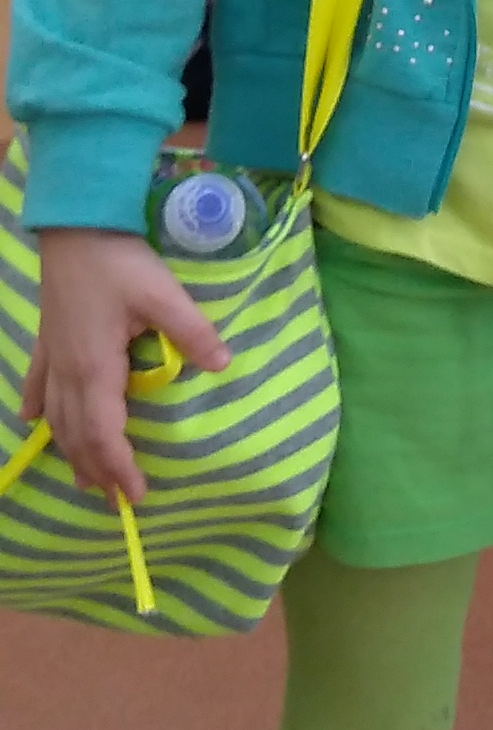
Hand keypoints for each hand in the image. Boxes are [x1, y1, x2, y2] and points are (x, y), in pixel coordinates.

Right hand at [26, 227, 229, 505]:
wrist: (76, 227)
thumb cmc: (118, 261)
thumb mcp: (163, 295)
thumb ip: (192, 332)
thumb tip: (223, 364)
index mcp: (95, 369)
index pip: (104, 434)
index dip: (119, 469)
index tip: (136, 497)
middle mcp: (68, 371)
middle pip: (77, 434)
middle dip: (96, 470)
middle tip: (115, 502)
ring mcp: (53, 356)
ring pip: (55, 417)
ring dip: (70, 450)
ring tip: (83, 478)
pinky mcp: (48, 338)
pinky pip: (38, 383)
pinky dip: (38, 408)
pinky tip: (32, 422)